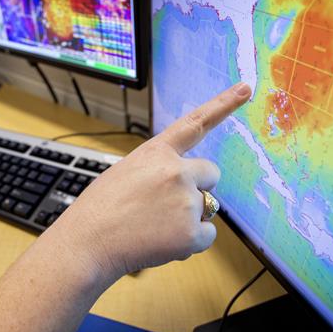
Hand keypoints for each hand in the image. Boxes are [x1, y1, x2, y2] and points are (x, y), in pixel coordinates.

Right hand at [53, 83, 251, 280]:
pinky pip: (208, 236)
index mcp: (156, 153)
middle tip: (169, 205)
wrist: (87, 242)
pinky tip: (163, 242)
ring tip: (155, 226)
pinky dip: (191, 243)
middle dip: (198, 188)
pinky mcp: (191, 232)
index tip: (245, 88)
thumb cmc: (99, 210)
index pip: (195, 123)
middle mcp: (176, 171)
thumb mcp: (124, 173)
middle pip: (210, 174)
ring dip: (190, 217)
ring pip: (208, 207)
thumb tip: (182, 185)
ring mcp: (186, 201)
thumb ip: (156, 170)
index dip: (223, 104)